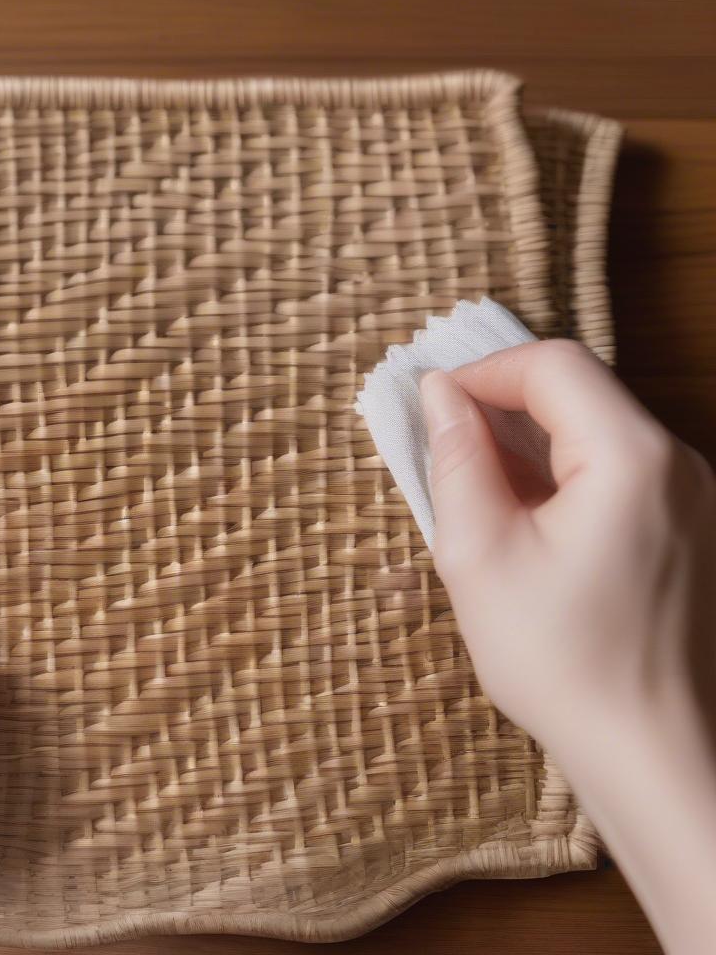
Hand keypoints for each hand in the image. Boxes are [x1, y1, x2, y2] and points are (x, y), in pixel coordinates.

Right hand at [421, 339, 715, 953]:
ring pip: (596, 430)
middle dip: (503, 405)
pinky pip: (615, 471)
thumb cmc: (560, 660)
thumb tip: (439, 395)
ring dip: (529, 442)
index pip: (552, 366)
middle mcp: (675, 462)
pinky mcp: (686, 528)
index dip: (482, 372)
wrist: (650, 753)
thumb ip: (456, 460)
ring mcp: (690, 496)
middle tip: (444, 447)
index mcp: (630, 458)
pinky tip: (520, 518)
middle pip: (580, 391)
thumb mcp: (480, 553)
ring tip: (476, 489)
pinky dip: (561, 475)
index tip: (431, 405)